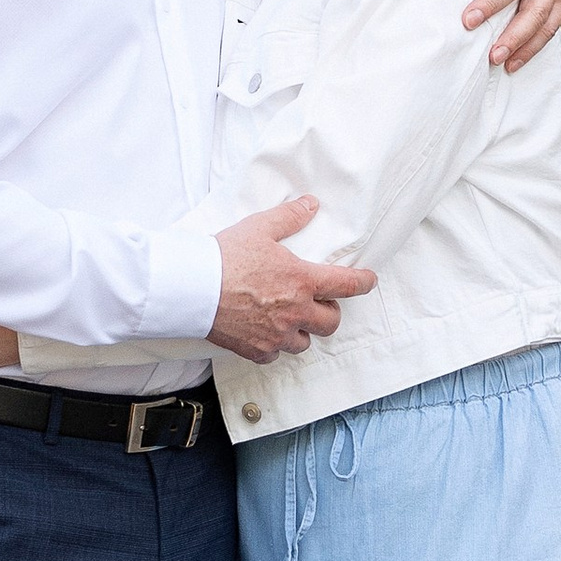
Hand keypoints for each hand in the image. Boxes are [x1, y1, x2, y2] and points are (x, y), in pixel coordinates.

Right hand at [209, 196, 376, 362]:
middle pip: (331, 322)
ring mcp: (277, 335)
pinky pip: (276, 355)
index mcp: (301, 281)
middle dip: (330, 312)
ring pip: (305, 342)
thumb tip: (310, 205)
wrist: (192, 288)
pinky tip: (266, 333)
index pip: (346, 284)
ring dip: (303, 331)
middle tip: (318, 302)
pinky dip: (275, 346)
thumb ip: (289, 217)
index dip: (363, 283)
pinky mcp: (257, 349)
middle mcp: (295, 311)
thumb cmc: (225, 256)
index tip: (368, 281)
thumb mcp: (259, 228)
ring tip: (290, 319)